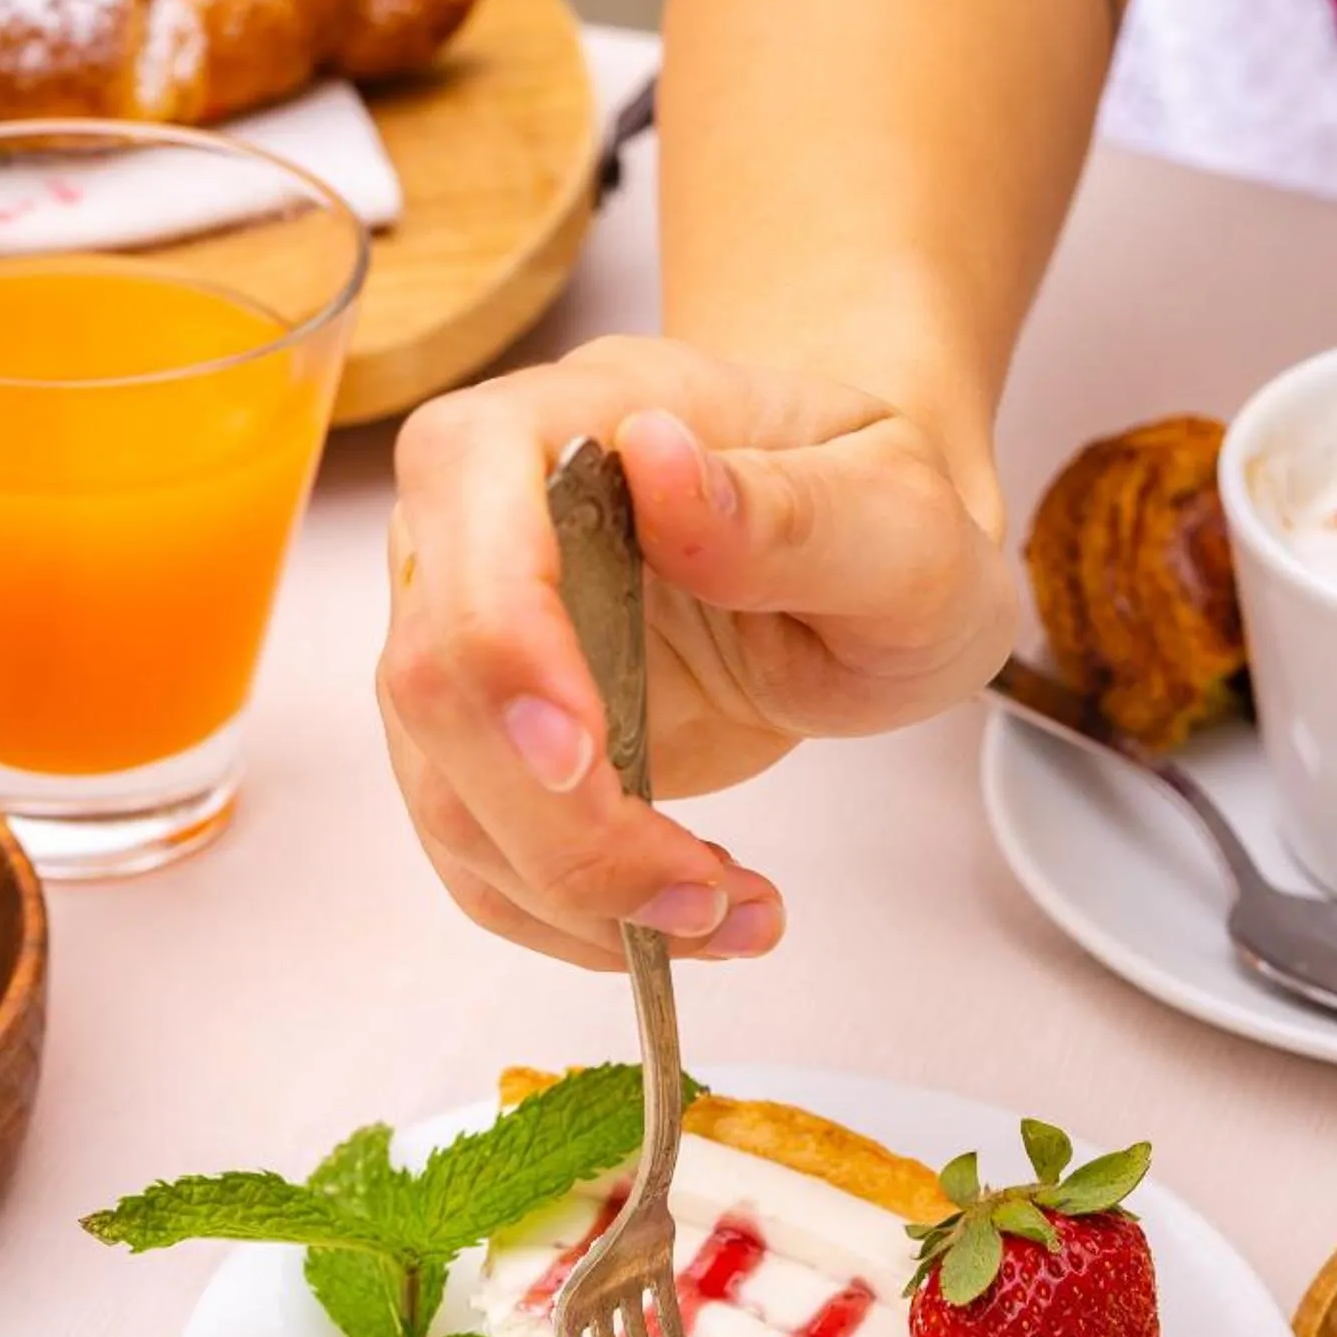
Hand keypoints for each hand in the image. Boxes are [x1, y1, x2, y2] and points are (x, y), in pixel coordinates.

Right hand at [379, 336, 1014, 967]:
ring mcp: (470, 638)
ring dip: (579, 892)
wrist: (870, 559)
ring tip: (730, 914)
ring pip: (449, 795)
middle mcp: (478, 521)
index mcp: (567, 418)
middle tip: (704, 891)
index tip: (584, 756)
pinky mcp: (491, 743)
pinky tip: (691, 914)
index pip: (474, 515)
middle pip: (436, 687)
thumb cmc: (884, 511)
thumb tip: (657, 459)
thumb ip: (789, 507)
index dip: (503, 645)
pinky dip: (577, 918)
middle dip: (560, 824)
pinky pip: (484, 856)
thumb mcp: (899, 515)